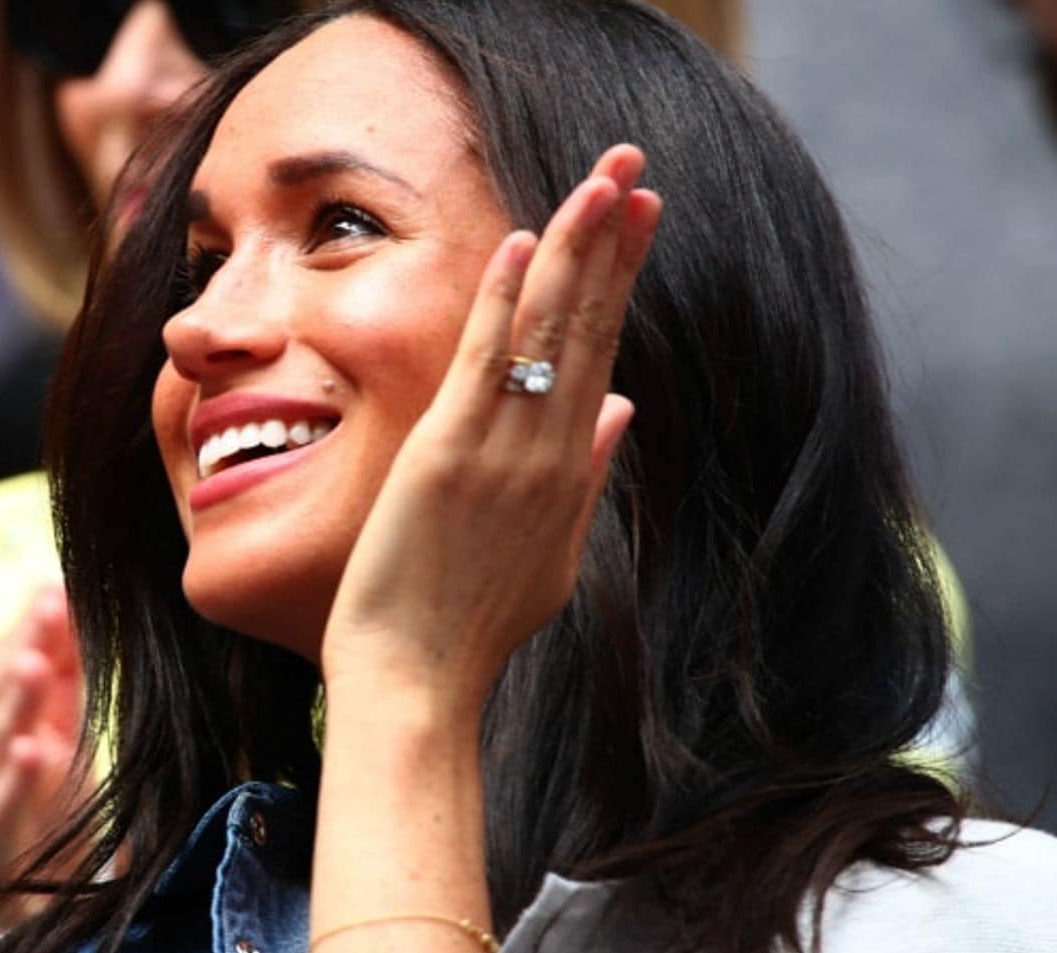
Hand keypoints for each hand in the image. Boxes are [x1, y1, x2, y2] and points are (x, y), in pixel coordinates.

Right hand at [0, 585, 90, 943]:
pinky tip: (36, 750)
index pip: (0, 674)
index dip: (28, 632)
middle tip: (49, 608)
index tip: (57, 587)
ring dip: (12, 705)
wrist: (10, 937)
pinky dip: (14, 783)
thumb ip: (63, 692)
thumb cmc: (35, 838)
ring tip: (37, 662)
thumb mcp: (57, 757)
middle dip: (20, 653)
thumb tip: (65, 603)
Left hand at [321, 146, 660, 708]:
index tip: (638, 217)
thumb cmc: (469, 625)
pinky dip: (506, 303)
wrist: (418, 680)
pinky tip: (523, 244)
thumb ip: (587, 475)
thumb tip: (622, 407)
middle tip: (633, 168)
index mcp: (569, 472)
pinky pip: (486, 363)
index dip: (620, 279)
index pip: (602, 353)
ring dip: (574, 249)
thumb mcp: (550, 553)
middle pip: (590, 327)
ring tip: (601, 180)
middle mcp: (548, 454)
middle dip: (612, 243)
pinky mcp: (449, 456)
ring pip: (550, 334)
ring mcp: (503, 454)